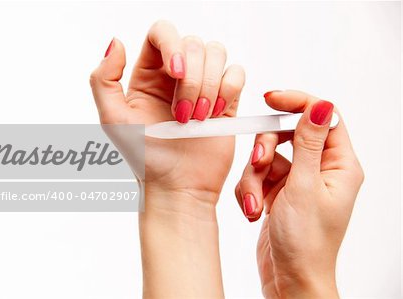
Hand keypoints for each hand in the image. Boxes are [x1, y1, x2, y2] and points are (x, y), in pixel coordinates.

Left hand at [90, 21, 244, 297]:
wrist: (178, 188)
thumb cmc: (146, 160)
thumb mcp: (113, 121)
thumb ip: (103, 79)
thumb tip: (116, 42)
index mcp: (148, 75)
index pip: (162, 33)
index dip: (172, 44)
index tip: (175, 73)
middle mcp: (176, 76)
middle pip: (193, 43)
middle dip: (192, 80)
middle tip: (183, 115)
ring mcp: (203, 86)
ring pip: (216, 53)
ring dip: (209, 86)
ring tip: (198, 118)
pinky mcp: (226, 100)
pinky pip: (236, 73)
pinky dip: (228, 90)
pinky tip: (215, 114)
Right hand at [235, 90, 363, 297]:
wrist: (290, 279)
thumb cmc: (305, 242)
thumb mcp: (303, 186)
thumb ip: (307, 143)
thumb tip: (320, 106)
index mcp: (339, 165)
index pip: (322, 118)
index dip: (298, 103)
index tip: (271, 99)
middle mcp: (319, 170)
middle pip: (287, 135)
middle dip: (266, 149)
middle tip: (258, 164)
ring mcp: (297, 182)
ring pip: (267, 157)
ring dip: (253, 177)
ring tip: (253, 202)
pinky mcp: (279, 193)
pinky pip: (258, 177)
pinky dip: (249, 190)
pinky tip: (252, 210)